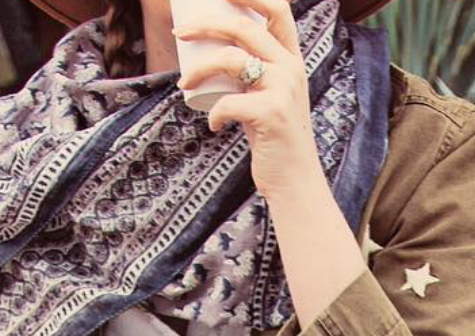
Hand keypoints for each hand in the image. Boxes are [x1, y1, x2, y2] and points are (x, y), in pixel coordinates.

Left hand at [174, 0, 320, 199]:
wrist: (294, 180)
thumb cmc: (273, 138)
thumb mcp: (269, 96)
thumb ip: (254, 73)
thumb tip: (215, 56)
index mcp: (291, 58)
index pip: (277, 8)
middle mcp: (291, 67)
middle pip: (243, 26)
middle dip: (205, 24)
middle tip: (179, 34)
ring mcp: (283, 89)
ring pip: (231, 59)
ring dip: (199, 69)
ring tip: (184, 84)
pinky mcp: (271, 114)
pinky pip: (228, 103)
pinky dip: (214, 114)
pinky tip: (214, 126)